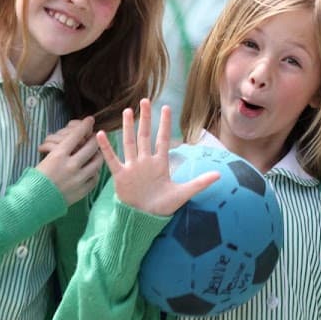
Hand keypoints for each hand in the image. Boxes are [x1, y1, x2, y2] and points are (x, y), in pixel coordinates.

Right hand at [36, 116, 100, 204]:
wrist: (33, 203)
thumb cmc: (35, 179)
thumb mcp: (45, 159)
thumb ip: (61, 150)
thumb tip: (73, 139)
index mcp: (58, 155)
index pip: (76, 135)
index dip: (85, 125)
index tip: (89, 120)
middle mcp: (70, 166)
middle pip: (91, 146)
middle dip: (95, 139)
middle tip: (96, 136)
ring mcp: (78, 179)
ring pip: (97, 162)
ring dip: (98, 154)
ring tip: (97, 152)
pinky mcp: (82, 191)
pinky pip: (95, 178)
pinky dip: (95, 172)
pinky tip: (93, 169)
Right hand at [96, 99, 219, 215]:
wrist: (145, 219)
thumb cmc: (164, 206)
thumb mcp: (184, 193)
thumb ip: (200, 182)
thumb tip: (220, 175)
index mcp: (160, 163)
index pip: (163, 139)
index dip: (165, 124)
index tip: (167, 107)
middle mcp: (146, 161)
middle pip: (145, 135)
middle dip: (145, 119)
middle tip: (144, 100)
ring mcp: (132, 167)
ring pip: (129, 143)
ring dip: (128, 127)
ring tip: (127, 111)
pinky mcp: (121, 176)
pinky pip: (112, 159)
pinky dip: (107, 148)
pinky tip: (101, 135)